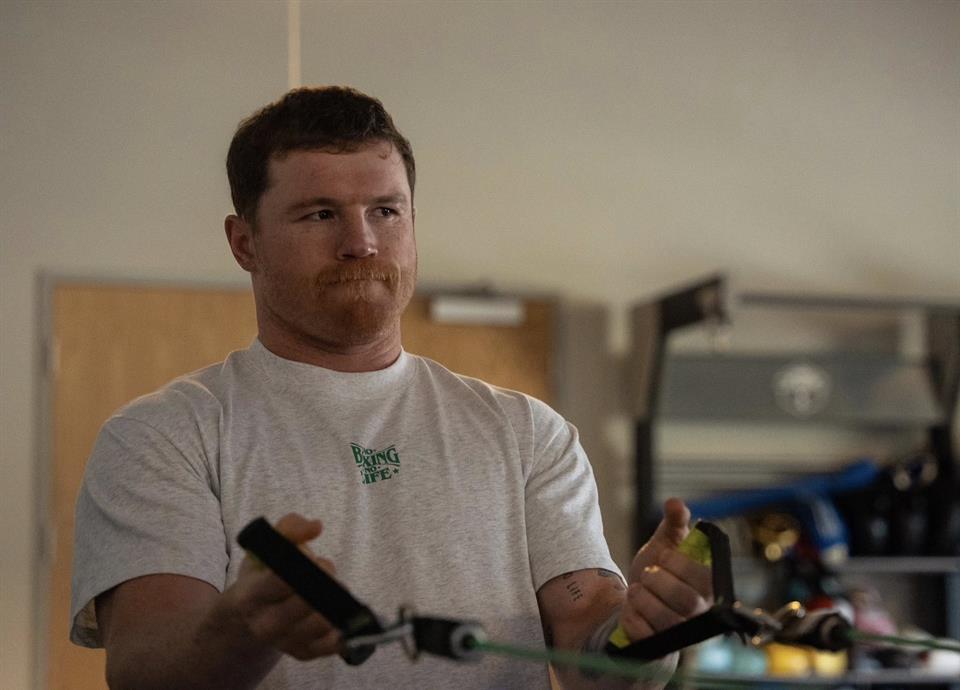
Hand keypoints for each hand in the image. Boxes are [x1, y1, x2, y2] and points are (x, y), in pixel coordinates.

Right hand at [225, 513, 342, 660]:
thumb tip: (316, 527)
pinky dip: (342, 630)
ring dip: (335, 602)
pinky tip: (344, 615)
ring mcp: (284, 642)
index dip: (304, 568)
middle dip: (323, 583)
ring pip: (319, 624)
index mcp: (250, 596)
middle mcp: (264, 624)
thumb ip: (290, 528)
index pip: (279, 583)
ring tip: (334, 588)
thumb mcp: (266, 547)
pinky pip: (330, 645)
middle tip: (327, 570)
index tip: (315, 558)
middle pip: (303, 605)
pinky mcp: (302, 653)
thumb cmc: (261, 575)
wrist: (247, 616)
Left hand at [620, 498, 712, 640]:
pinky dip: (631, 616)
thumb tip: (675, 502)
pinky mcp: (660, 648)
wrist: (637, 602)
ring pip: (664, 618)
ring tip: (638, 590)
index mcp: (708, 586)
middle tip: (647, 574)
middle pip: (685, 599)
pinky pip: (643, 634)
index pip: (701, 576)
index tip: (661, 557)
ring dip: (642, 598)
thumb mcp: (664, 544)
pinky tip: (632, 609)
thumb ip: (673, 524)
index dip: (675, 563)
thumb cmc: (658, 572)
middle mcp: (701, 614)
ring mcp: (681, 634)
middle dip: (657, 580)